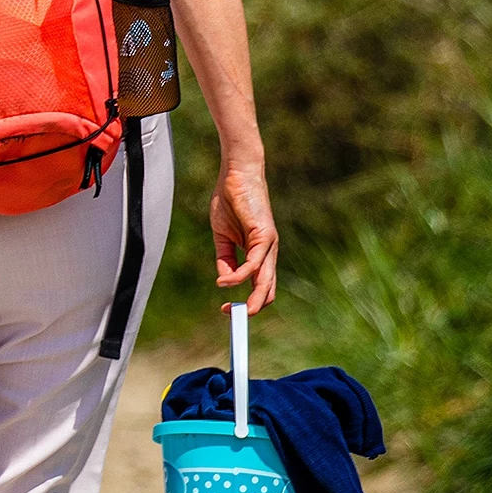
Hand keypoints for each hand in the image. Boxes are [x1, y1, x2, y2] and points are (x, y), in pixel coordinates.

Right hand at [211, 159, 277, 312]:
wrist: (236, 175)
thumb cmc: (229, 201)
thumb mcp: (222, 235)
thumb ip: (224, 258)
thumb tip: (224, 280)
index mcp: (259, 253)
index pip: (260, 284)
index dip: (246, 299)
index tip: (226, 308)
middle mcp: (268, 252)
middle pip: (267, 288)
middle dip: (253, 306)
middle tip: (234, 317)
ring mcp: (269, 244)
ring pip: (266, 280)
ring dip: (253, 298)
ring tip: (239, 311)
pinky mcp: (264, 235)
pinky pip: (255, 262)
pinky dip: (240, 275)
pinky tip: (226, 281)